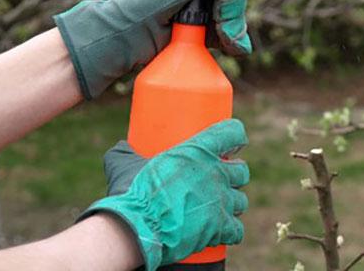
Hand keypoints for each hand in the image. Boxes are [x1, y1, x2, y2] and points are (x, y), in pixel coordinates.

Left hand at [54, 0, 250, 98]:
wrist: (121, 41)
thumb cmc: (140, 7)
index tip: (225, 4)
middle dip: (234, 14)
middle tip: (223, 27)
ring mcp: (200, 14)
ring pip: (233, 19)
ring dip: (236, 30)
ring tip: (228, 42)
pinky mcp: (199, 36)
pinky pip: (226, 37)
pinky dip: (235, 42)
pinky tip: (235, 47)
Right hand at [78, 119, 249, 270]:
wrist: (137, 227)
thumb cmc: (133, 192)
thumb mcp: (126, 163)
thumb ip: (126, 152)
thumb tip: (123, 146)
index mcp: (199, 150)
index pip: (232, 132)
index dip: (235, 136)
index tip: (231, 144)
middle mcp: (216, 173)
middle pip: (241, 170)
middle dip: (233, 175)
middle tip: (218, 180)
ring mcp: (221, 200)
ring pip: (241, 200)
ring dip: (231, 204)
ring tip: (216, 207)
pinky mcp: (220, 227)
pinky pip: (237, 230)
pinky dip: (231, 231)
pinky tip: (221, 231)